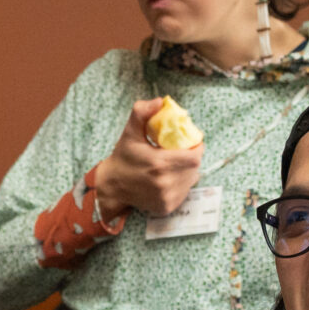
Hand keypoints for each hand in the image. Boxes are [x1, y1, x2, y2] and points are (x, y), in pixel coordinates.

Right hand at [90, 97, 203, 220]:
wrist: (111, 186)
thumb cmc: (123, 157)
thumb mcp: (130, 132)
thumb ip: (142, 112)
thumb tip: (160, 101)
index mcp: (159, 164)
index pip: (195, 157)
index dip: (196, 147)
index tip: (190, 142)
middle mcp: (165, 184)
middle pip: (195, 168)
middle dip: (192, 157)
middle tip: (183, 151)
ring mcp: (166, 198)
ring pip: (191, 181)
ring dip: (188, 171)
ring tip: (177, 163)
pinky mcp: (166, 208)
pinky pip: (184, 192)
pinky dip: (181, 183)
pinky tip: (171, 177)